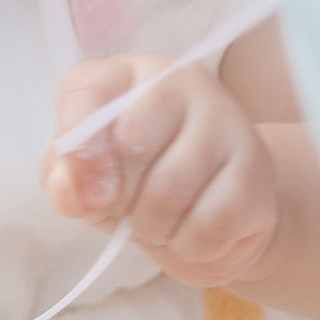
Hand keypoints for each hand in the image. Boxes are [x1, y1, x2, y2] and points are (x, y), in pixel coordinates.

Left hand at [43, 57, 281, 288]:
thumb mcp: (89, 178)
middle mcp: (183, 81)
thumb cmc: (142, 185)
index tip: (87, 193)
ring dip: (153, 228)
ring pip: (169, 190)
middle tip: (129, 208)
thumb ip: (64, 175)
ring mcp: (227, 120)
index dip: (78, 151)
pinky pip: (208, 224)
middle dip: (119, 198)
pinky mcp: (256, 169)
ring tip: (160, 223)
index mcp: (132, 74)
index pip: (88, 92)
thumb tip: (68, 186)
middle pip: (131, 144)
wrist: (220, 214)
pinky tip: (193, 233)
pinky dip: (190, 245)